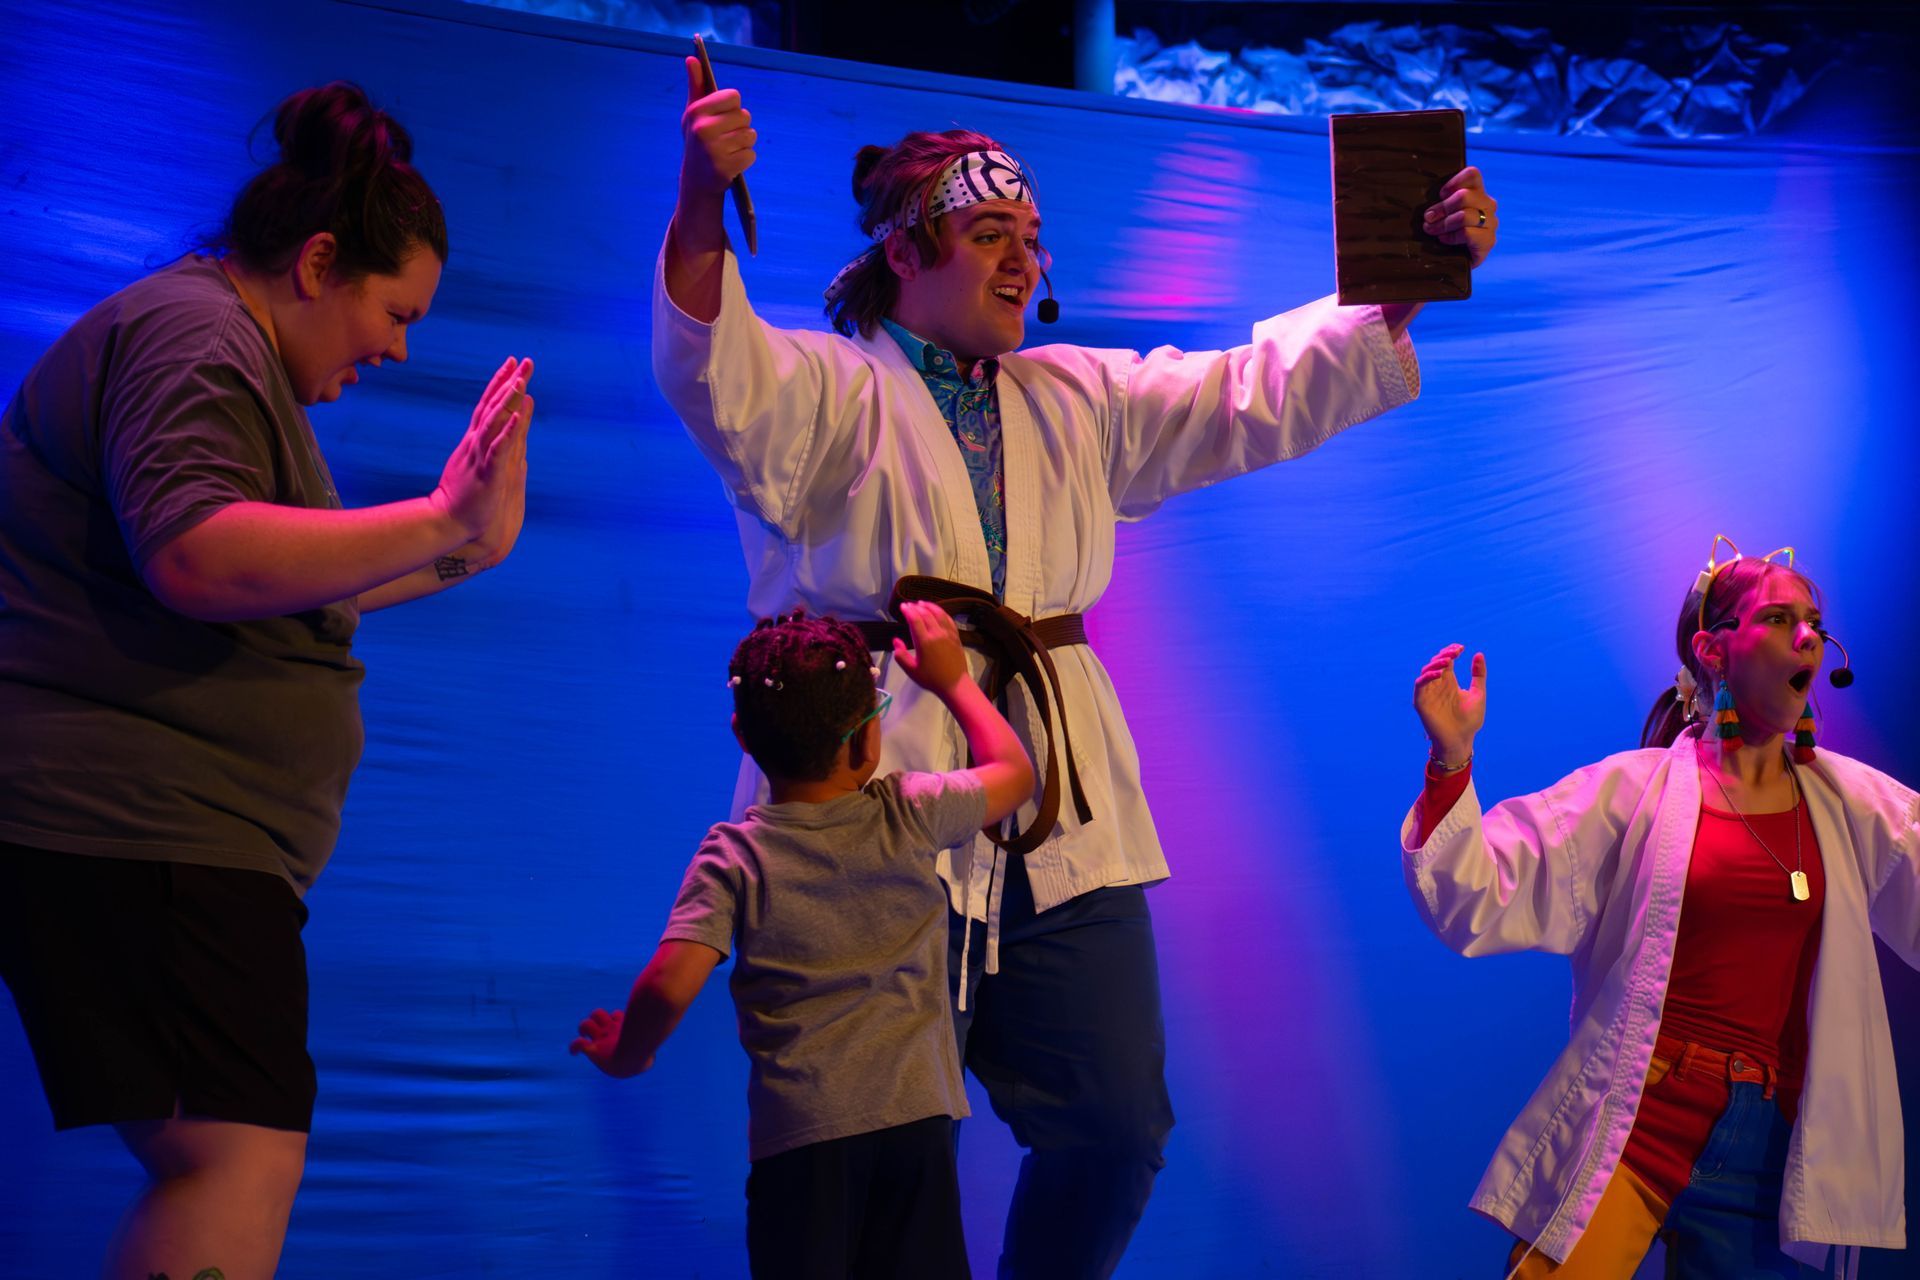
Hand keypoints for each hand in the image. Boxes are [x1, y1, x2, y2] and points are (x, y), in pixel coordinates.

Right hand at [431, 357, 532, 540]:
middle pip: (493, 407)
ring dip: (507, 402)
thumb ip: (495, 443)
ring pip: (494, 424)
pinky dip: (506, 433)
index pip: (488, 405)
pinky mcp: (487, 475)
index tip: (512, 362)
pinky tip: (516, 418)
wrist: (448, 522)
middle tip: (524, 361)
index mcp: (475, 441)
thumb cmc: (466, 496)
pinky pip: (497, 451)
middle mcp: (476, 443)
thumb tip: (511, 425)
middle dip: (509, 383)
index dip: (500, 382)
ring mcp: (480, 457)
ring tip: (520, 382)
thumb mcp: (481, 463)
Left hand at [570, 1007, 648, 1077]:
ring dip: (583, 1028)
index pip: (617, 1016)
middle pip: (598, 1014)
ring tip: (584, 1034)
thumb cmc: (641, 1058)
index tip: (618, 1023)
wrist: (631, 1059)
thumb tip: (651, 1059)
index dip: (616, 1018)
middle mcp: (609, 1031)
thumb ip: (647, 1056)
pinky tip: (574, 1053)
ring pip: (586, 1024)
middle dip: (595, 1019)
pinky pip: (578, 1044)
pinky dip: (574, 1047)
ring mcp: (600, 1039)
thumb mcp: (647, 1056)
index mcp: (622, 1029)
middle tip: (597, 1029)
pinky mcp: (592, 1050)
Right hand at [680, 56, 756, 202]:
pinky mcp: (725, 168)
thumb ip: (696, 85)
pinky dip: (746, 159)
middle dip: (740, 126)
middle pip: (745, 116)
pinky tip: (732, 163)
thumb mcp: (693, 114)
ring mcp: (714, 150)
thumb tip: (692, 58)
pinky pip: (751, 155)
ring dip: (745, 142)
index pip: (734, 96)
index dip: (733, 106)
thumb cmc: (697, 140)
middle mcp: (703, 129)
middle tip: (726, 137)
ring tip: (729, 149)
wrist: (696, 182)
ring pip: (750, 135)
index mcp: (697, 112)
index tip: (724, 116)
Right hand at [892, 601, 969, 695]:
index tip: (902, 606)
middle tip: (909, 604)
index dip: (908, 611)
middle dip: (916, 607)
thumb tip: (896, 640)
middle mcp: (937, 634)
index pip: (915, 620)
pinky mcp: (956, 637)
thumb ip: (900, 655)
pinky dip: (942, 612)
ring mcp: (948, 634)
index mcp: (925, 642)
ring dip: (930, 606)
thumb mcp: (911, 670)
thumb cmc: (931, 679)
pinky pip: (948, 620)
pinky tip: (938, 611)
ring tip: (922, 603)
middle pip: (926, 614)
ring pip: (939, 614)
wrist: (955, 684)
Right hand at [1414, 643, 1484, 764]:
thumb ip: (1478, 675)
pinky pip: (1420, 685)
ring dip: (1435, 663)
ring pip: (1426, 671)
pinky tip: (1440, 674)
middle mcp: (1437, 685)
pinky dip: (1427, 677)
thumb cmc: (1470, 720)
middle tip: (1455, 652)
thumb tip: (1479, 654)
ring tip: (1448, 660)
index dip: (1451, 652)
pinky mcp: (1421, 701)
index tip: (1461, 647)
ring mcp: (1429, 692)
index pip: (1446, 661)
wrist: (1461, 739)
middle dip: (1444, 655)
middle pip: (1436, 663)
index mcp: (1449, 682)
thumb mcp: (1478, 693)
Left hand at [1423, 167, 1497, 268]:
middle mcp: (1488, 204)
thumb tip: (1428, 206)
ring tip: (1432, 230)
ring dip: (1443, 224)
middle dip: (1441, 208)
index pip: (1472, 174)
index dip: (1454, 181)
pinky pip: (1467, 233)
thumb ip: (1442, 202)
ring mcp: (1491, 223)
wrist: (1455, 261)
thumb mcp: (1443, 213)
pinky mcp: (1488, 241)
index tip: (1440, 194)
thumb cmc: (1446, 232)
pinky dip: (1451, 237)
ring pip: (1464, 215)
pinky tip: (1443, 240)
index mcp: (1478, 192)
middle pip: (1464, 196)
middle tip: (1428, 218)